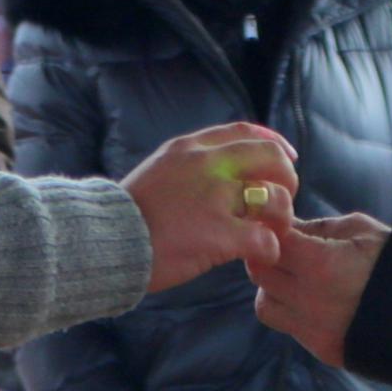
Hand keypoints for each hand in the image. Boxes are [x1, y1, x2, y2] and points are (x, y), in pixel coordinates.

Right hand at [124, 122, 299, 289]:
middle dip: (287, 179)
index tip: (286, 158)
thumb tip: (218, 179)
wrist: (104, 240)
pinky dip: (269, 250)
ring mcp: (215, 199)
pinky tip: (258, 258)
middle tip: (281, 202)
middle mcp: (207, 166)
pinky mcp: (219, 234)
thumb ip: (189, 169)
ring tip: (272, 233)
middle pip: (270, 157)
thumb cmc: (124, 215)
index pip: (244, 132)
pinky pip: (265, 239)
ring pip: (275, 197)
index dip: (273, 143)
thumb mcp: (157, 171)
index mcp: (190, 149)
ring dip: (282, 217)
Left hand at [254, 209, 387, 365]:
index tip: (276, 224)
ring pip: (265, 306)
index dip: (268, 230)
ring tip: (295, 278)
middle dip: (266, 256)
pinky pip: (289, 327)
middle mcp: (309, 300)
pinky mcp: (322, 350)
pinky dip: (292, 311)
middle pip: (259, 274)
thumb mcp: (359, 230)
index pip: (268, 242)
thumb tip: (287, 225)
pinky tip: (315, 299)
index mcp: (319, 264)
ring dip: (272, 288)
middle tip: (282, 248)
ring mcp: (313, 330)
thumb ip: (317, 228)